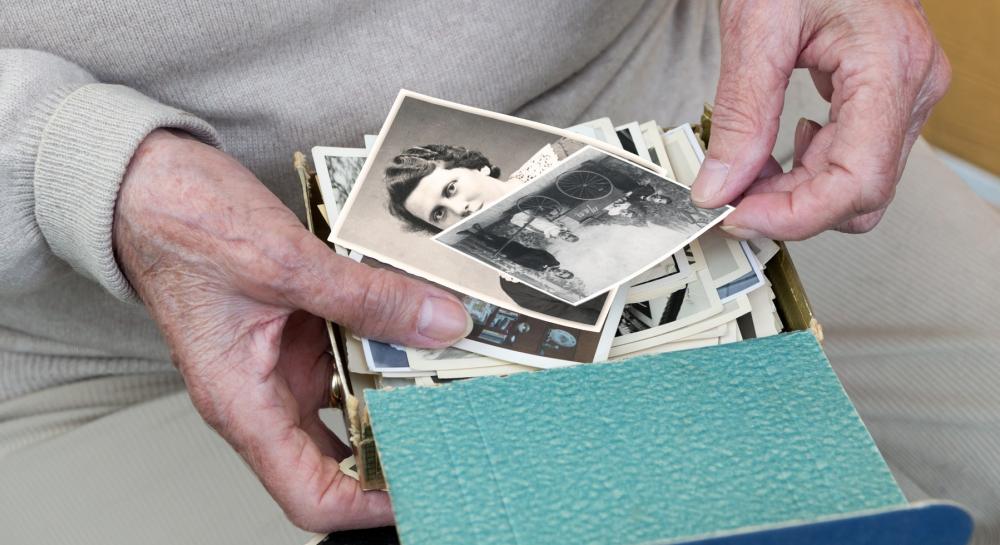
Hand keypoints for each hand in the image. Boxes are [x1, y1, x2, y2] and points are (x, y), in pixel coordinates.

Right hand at [113, 130, 471, 530]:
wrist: (150, 183)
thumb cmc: (180, 226)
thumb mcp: (283, 261)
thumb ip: (366, 296)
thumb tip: (437, 323)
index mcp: (244, 402)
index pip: (311, 494)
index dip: (368, 506)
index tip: (421, 488)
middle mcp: (266, 393)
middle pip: (343, 454)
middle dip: (403, 441)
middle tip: (459, 416)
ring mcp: (285, 363)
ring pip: (357, 398)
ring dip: (403, 386)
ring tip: (454, 367)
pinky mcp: (300, 331)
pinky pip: (354, 351)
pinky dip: (388, 342)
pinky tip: (423, 324)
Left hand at [691, 0, 950, 239]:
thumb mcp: (756, 28)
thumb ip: (741, 114)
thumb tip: (719, 186)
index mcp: (890, 66)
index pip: (857, 182)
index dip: (795, 215)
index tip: (740, 216)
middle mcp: (911, 86)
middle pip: (861, 194)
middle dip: (791, 207)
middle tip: (732, 197)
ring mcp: (905, 94)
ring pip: (858, 185)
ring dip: (798, 190)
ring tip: (748, 169)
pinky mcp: (888, 96)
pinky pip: (855, 158)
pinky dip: (808, 169)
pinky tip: (776, 148)